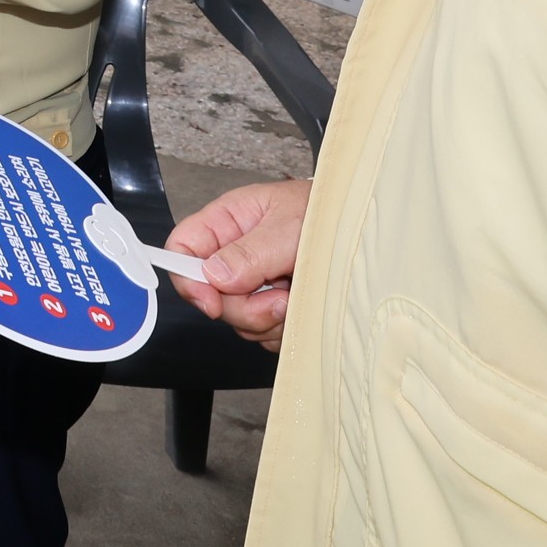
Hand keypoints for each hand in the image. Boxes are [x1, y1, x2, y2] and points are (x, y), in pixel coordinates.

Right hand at [166, 178, 311, 347]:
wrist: (364, 229)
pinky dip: (284, 329)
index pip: (182, 249)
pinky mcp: (273, 307)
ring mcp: (253, 284)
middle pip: (211, 296)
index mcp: (227, 223)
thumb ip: (250, 252)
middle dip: (244, 307)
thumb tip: (214, 276)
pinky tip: (302, 306)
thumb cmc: (328, 213)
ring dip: (270, 319)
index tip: (212, 303)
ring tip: (297, 295)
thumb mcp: (289, 226)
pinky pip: (265, 333)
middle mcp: (234, 254)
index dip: (187, 279)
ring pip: (239, 320)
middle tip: (279, 298)